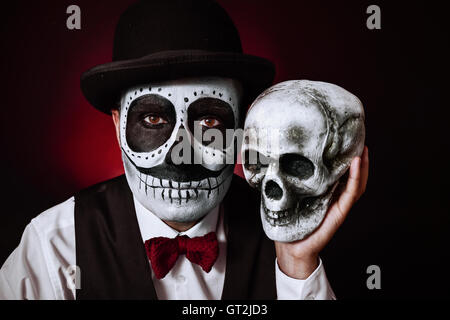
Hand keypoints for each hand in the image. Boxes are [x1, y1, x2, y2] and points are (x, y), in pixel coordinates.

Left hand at [275, 146, 368, 278]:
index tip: (345, 140)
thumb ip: (287, 179)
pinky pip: (351, 192)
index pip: (339, 172)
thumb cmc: (289, 220)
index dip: (344, 157)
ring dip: (362, 166)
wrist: (291, 245)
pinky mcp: (340, 211)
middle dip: (358, 158)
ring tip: (362, 150)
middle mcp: (335, 196)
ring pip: (357, 182)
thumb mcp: (288, 194)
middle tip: (359, 140)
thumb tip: (272, 158)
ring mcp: (339, 203)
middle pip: (353, 175)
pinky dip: (355, 178)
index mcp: (324, 191)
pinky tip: (356, 163)